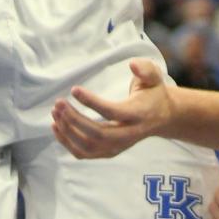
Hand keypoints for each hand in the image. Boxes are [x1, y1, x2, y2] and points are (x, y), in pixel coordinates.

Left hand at [51, 58, 173, 158]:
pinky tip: (57, 127)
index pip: (111, 112)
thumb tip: (132, 64)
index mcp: (138, 115)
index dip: (91, 102)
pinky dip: (68, 143)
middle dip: (74, 119)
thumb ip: (145, 69)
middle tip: (59, 103)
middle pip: (97, 134)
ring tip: (55, 112)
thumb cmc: (154, 92)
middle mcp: (128, 135)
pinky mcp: (110, 152)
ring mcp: (118, 147)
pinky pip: (85, 153)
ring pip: (88, 146)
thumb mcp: (155, 76)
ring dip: (68, 131)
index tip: (74, 89)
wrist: (162, 117)